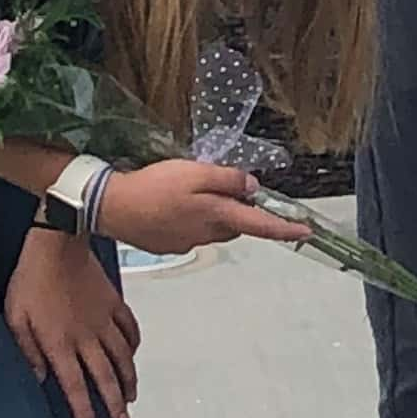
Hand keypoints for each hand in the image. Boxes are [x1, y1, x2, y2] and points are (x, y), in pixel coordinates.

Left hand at [2, 226, 140, 417]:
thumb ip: (25, 350)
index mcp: (60, 343)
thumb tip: (37, 378)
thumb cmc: (30, 281)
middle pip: (105, 376)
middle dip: (113, 404)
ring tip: (131, 398)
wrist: (58, 244)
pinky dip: (134, 346)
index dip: (84, 410)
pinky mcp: (114, 303)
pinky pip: (130, 329)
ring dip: (128, 380)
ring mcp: (104, 319)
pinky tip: (133, 355)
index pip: (74, 385)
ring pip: (122, 357)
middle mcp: (87, 336)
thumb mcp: (14, 317)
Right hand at [93, 158, 312, 258]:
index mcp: (216, 217)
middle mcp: (205, 235)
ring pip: (212, 226)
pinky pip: (190, 230)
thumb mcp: (196, 172)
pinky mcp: (167, 244)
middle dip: (237, 208)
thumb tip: (253, 188)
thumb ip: (228, 180)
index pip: (260, 225)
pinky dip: (189, 217)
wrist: (110, 206)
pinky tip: (170, 203)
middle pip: (235, 224)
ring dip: (212, 212)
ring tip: (189, 189)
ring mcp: (184, 243)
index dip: (285, 228)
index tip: (306, 232)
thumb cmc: (155, 186)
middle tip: (221, 184)